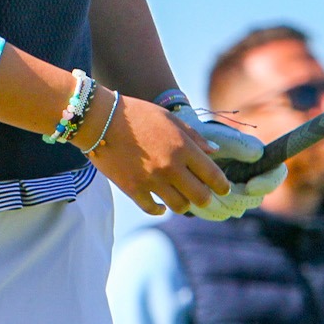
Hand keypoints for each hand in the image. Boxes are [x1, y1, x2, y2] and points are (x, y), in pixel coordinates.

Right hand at [81, 89, 232, 216]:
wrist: (100, 120)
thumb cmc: (137, 114)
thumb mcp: (169, 118)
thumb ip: (194, 137)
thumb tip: (214, 152)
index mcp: (183, 147)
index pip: (213, 175)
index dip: (223, 186)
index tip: (223, 189)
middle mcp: (171, 166)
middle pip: (200, 197)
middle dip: (205, 198)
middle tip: (203, 196)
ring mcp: (152, 180)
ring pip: (179, 207)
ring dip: (183, 203)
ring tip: (180, 197)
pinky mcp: (134, 189)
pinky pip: (153, 209)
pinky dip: (159, 208)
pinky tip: (160, 203)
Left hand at [169, 105, 287, 220]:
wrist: (181, 147)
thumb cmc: (204, 136)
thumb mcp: (217, 136)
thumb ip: (236, 143)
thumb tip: (258, 154)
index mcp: (257, 160)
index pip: (276, 174)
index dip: (267, 184)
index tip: (250, 186)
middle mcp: (251, 178)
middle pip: (255, 199)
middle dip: (236, 198)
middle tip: (216, 191)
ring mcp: (237, 193)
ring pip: (236, 209)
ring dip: (219, 204)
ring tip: (202, 192)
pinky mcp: (221, 202)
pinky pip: (220, 214)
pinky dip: (208, 209)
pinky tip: (193, 199)